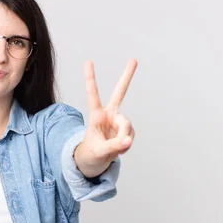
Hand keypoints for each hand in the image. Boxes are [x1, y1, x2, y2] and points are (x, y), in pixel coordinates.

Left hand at [74, 59, 136, 177]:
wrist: (94, 163)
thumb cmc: (90, 155)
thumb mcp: (98, 152)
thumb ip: (113, 145)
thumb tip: (128, 140)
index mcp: (96, 116)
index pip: (92, 95)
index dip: (91, 78)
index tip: (88, 61)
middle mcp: (108, 115)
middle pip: (119, 93)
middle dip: (127, 77)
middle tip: (134, 59)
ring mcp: (118, 122)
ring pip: (127, 125)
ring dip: (124, 137)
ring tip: (117, 148)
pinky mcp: (125, 130)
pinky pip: (131, 135)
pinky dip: (127, 144)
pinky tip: (120, 149)